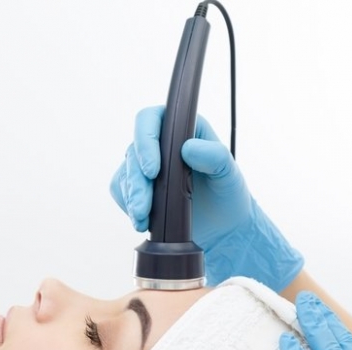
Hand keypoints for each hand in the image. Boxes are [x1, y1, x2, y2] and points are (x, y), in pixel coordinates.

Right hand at [109, 105, 303, 290]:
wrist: (222, 228)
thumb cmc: (228, 196)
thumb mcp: (229, 174)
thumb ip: (215, 156)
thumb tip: (188, 148)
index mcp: (184, 130)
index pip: (152, 119)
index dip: (146, 140)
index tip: (153, 170)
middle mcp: (162, 145)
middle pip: (133, 151)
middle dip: (136, 181)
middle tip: (144, 206)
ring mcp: (147, 167)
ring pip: (125, 174)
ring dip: (131, 197)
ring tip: (143, 217)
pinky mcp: (139, 188)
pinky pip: (121, 191)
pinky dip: (128, 207)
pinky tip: (142, 219)